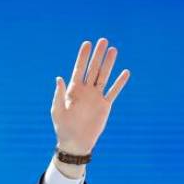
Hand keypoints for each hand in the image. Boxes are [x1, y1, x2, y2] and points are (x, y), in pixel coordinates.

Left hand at [51, 38, 129, 155]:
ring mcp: (96, 97)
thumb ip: (59, 94)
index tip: (87, 43)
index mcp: (72, 91)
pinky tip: (125, 72)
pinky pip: (113, 91)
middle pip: (93, 69)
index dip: (83, 57)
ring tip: (114, 49)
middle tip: (103, 40)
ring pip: (104, 76)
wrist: (75, 142)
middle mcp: (85, 91)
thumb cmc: (63, 127)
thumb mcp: (57, 110)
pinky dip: (120, 83)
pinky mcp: (105, 105)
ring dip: (109, 64)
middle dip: (97, 55)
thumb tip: (59, 77)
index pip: (79, 69)